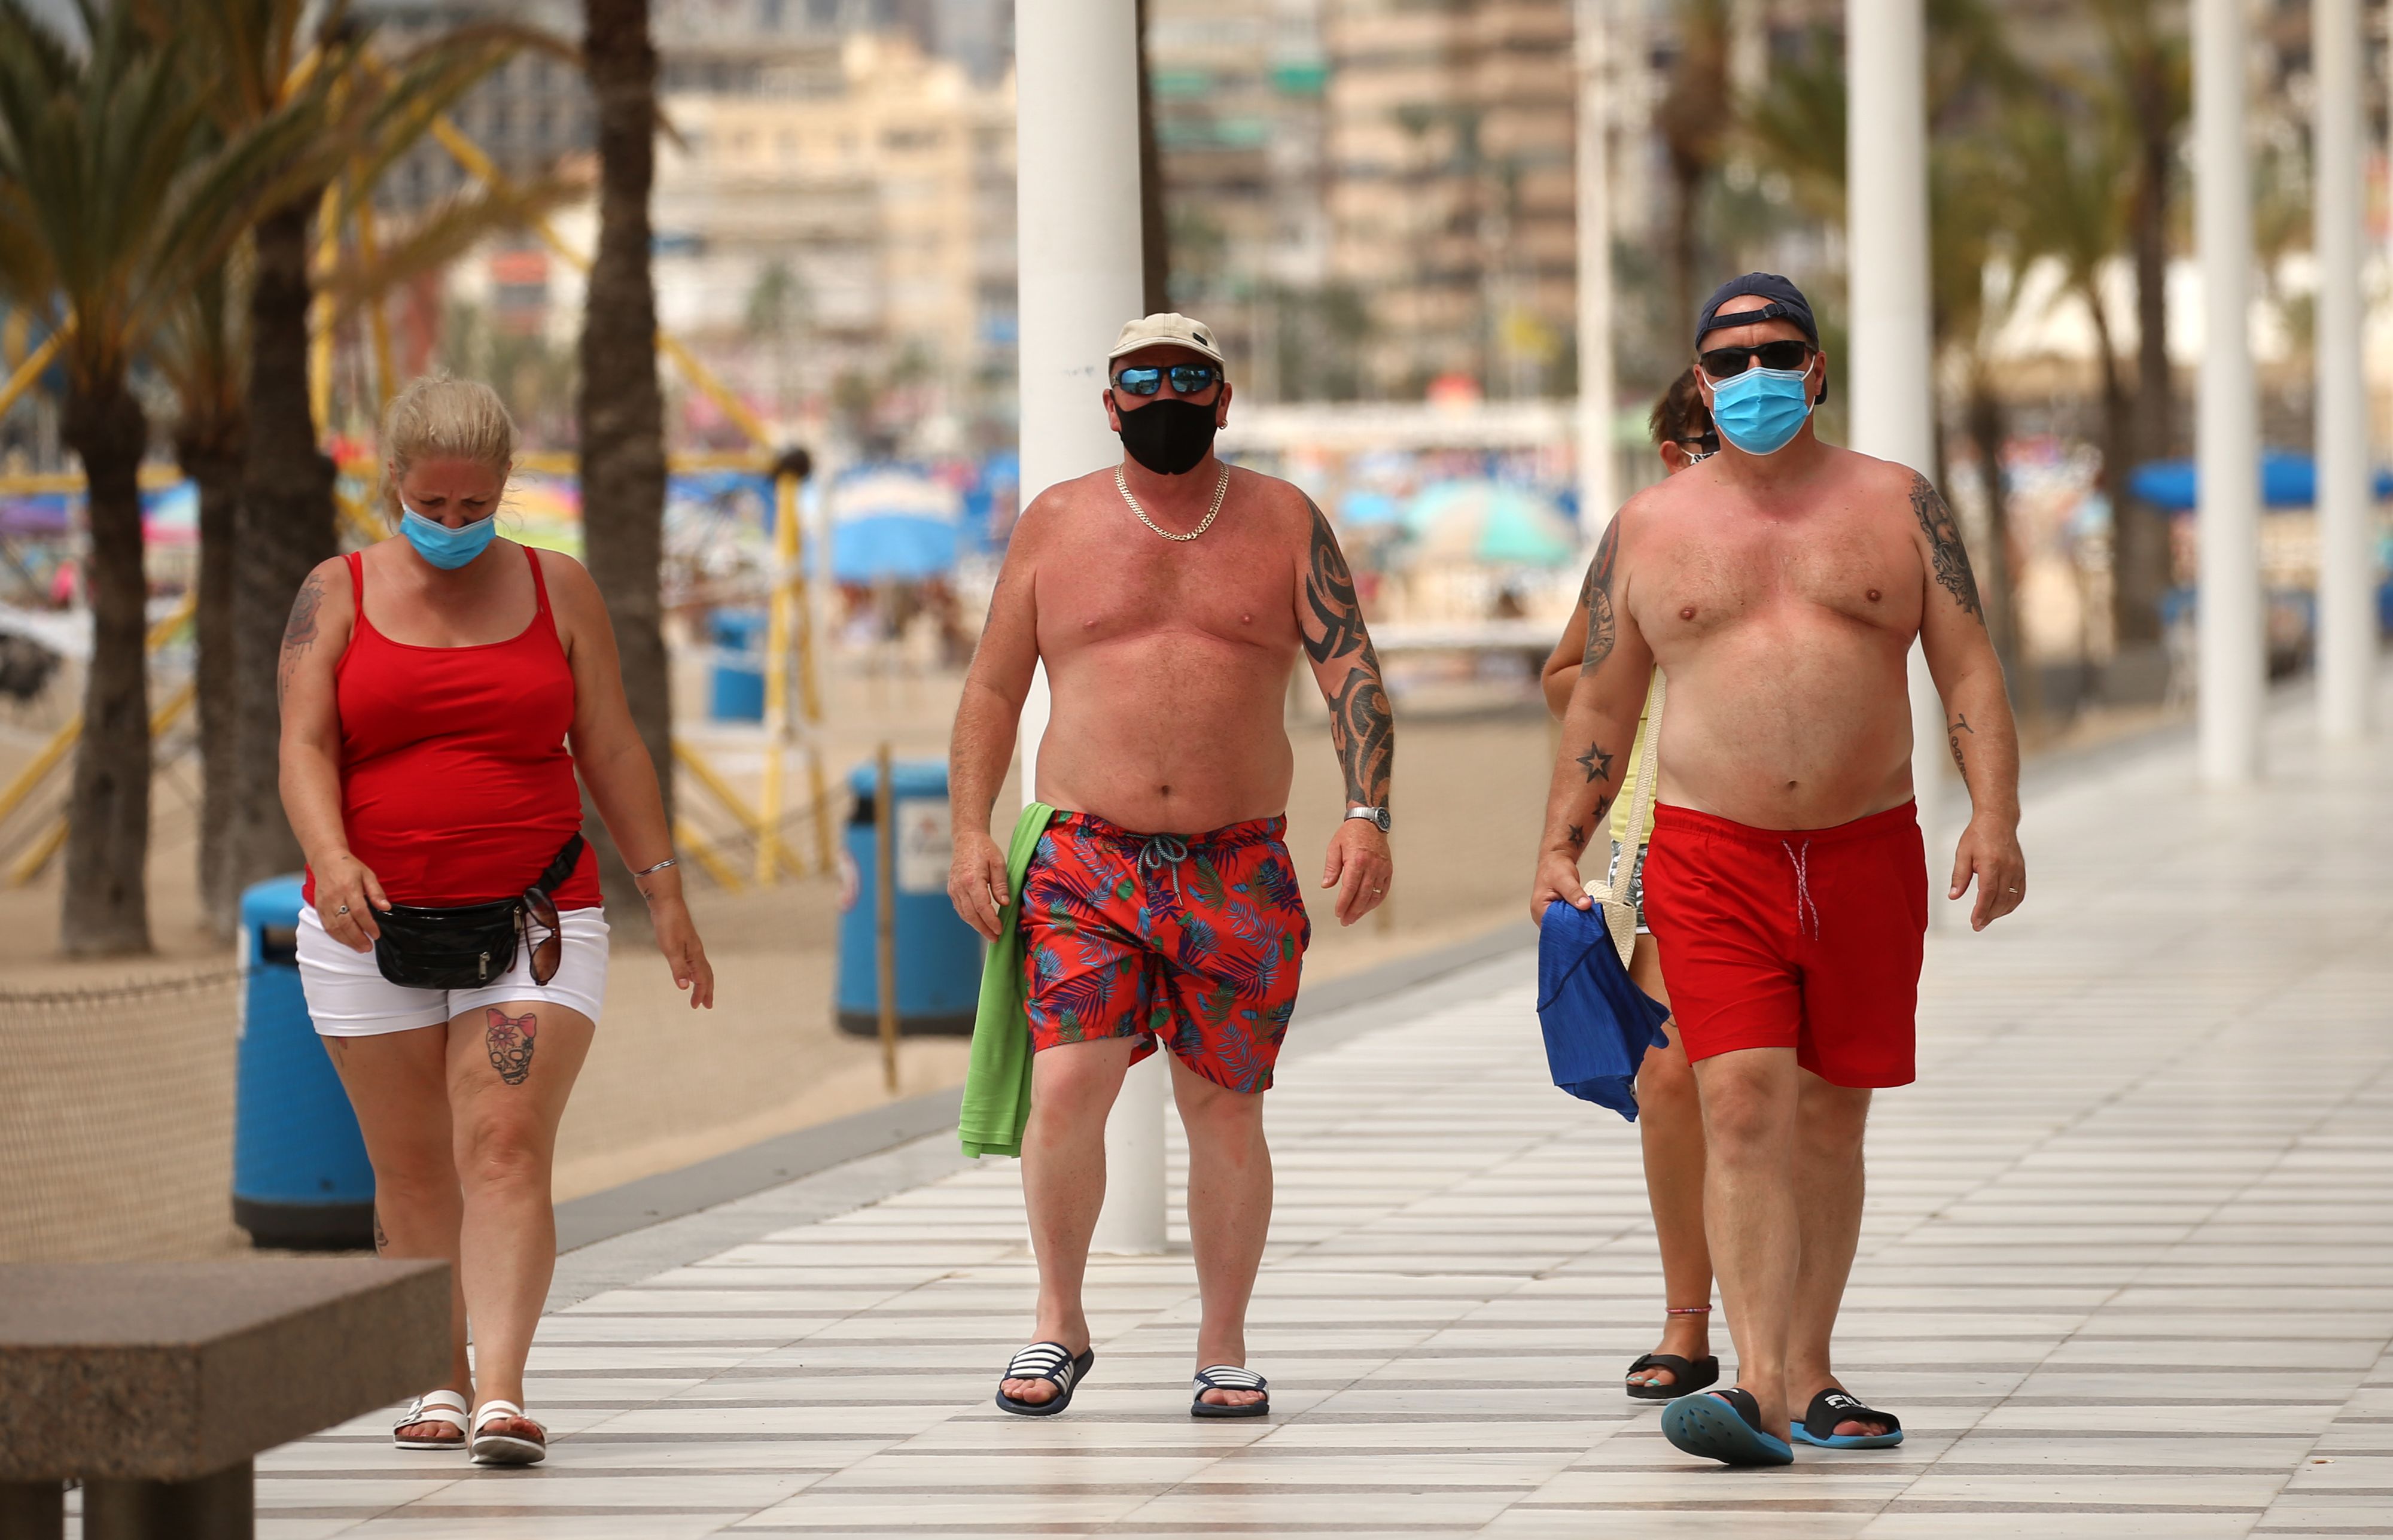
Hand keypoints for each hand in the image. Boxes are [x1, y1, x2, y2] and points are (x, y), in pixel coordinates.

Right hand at [312, 853, 389, 952]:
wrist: (326, 859)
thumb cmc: (349, 866)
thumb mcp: (368, 874)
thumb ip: (377, 892)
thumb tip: (386, 907)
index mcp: (349, 887)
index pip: (359, 911)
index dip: (368, 925)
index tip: (376, 935)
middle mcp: (334, 897)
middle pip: (345, 922)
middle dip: (357, 938)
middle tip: (368, 947)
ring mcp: (324, 903)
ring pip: (334, 927)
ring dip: (347, 940)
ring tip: (359, 948)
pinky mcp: (319, 907)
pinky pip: (326, 925)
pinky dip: (336, 936)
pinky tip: (346, 941)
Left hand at [648, 893, 714, 1007]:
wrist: (666, 902)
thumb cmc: (668, 924)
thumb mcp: (671, 948)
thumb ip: (678, 968)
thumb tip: (685, 987)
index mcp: (695, 954)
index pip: (702, 978)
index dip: (700, 993)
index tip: (696, 1007)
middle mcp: (696, 951)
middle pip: (706, 974)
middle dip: (706, 990)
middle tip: (706, 1005)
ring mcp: (691, 945)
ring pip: (701, 967)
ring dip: (701, 981)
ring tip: (699, 991)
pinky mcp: (684, 941)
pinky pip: (694, 961)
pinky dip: (694, 971)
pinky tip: (688, 972)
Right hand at [948, 827, 1010, 939]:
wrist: (966, 838)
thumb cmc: (984, 848)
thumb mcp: (998, 863)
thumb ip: (1001, 884)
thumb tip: (1005, 903)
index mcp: (972, 880)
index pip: (982, 907)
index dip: (991, 921)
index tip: (1000, 930)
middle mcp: (959, 887)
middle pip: (971, 915)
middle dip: (984, 929)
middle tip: (995, 939)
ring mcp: (953, 889)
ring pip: (964, 914)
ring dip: (976, 926)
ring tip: (989, 934)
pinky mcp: (952, 889)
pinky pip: (960, 908)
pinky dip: (969, 918)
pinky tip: (979, 922)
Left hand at [1321, 819, 1390, 926]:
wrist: (1369, 822)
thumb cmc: (1350, 834)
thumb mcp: (1335, 847)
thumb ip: (1331, 868)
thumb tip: (1326, 885)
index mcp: (1357, 860)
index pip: (1350, 888)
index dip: (1344, 903)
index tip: (1338, 913)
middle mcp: (1372, 866)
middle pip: (1363, 895)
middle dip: (1353, 911)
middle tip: (1345, 921)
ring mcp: (1382, 868)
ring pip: (1374, 895)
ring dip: (1364, 909)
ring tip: (1354, 918)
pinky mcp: (1388, 870)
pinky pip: (1383, 890)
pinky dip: (1375, 901)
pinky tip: (1366, 908)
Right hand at [1530, 847, 1588, 925]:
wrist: (1556, 860)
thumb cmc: (1555, 867)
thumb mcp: (1566, 879)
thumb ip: (1575, 893)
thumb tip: (1585, 905)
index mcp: (1539, 908)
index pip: (1554, 927)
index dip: (1569, 929)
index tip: (1583, 927)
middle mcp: (1541, 914)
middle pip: (1559, 929)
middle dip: (1573, 928)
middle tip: (1588, 925)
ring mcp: (1549, 914)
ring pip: (1563, 926)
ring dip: (1575, 924)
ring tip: (1587, 922)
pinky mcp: (1556, 913)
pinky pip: (1566, 920)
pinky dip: (1575, 919)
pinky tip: (1584, 918)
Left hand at [1949, 814, 2024, 931]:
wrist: (1997, 820)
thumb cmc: (1978, 834)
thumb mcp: (1962, 853)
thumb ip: (1959, 876)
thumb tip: (1953, 896)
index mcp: (1991, 863)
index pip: (1988, 893)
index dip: (1982, 910)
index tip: (1975, 922)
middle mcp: (2007, 868)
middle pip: (2000, 900)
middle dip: (1989, 916)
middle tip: (1978, 925)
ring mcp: (2017, 869)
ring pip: (2011, 899)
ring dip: (2000, 912)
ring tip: (1987, 919)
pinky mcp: (2021, 870)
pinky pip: (2019, 892)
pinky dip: (2011, 904)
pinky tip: (2001, 909)